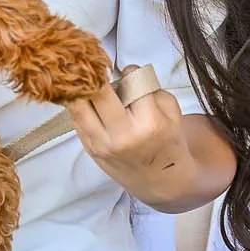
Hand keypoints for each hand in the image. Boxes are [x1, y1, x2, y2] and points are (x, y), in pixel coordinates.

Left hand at [68, 75, 194, 203]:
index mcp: (150, 123)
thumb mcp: (172, 113)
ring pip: (80, 105)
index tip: (131, 72)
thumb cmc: (168, 143)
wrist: (160, 182)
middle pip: (99, 91)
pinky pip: (76, 119)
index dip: (131, 71)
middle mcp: (124, 134)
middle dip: (100, 75)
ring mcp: (103, 143)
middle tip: (103, 68)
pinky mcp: (90, 149)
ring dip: (83, 88)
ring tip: (90, 80)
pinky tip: (87, 99)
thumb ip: (152, 89)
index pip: (132, 83)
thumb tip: (126, 73)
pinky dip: (79, 105)